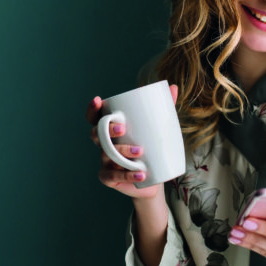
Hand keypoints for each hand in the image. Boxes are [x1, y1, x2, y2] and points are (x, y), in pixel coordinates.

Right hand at [85, 84, 178, 198]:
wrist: (154, 178)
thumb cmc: (152, 148)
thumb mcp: (157, 128)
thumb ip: (163, 108)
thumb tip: (173, 87)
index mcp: (111, 129)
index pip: (95, 118)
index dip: (93, 109)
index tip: (98, 100)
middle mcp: (104, 144)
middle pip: (97, 134)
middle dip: (107, 130)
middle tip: (123, 129)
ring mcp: (105, 162)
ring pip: (107, 154)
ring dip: (122, 152)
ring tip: (141, 152)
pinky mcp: (109, 178)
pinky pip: (113, 176)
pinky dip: (127, 175)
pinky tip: (141, 173)